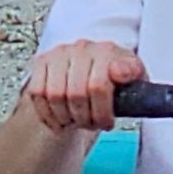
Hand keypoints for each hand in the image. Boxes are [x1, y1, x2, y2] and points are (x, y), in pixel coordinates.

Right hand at [21, 39, 144, 132]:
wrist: (91, 72)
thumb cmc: (114, 80)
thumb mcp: (134, 80)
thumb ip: (134, 76)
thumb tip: (122, 72)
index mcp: (107, 51)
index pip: (98, 85)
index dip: (102, 111)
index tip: (107, 122)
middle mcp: (82, 48)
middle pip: (76, 93)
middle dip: (85, 118)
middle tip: (91, 125)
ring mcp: (60, 54)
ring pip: (55, 95)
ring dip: (66, 117)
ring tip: (76, 122)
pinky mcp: (42, 62)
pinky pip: (38, 93)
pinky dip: (47, 113)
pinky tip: (59, 119)